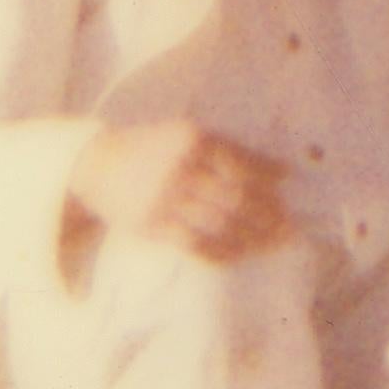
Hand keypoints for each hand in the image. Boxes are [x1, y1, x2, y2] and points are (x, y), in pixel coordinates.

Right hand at [68, 119, 291, 259]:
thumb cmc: (153, 148)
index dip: (268, 180)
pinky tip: (239, 253)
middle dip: (267, 215)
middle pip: (235, 198)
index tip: (289, 191)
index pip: (241, 164)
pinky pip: (195, 244)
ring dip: (250, 238)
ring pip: (219, 224)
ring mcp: (165, 199)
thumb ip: (230, 151)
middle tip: (289, 228)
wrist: (99, 165)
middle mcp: (181, 168)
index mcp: (193, 140)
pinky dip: (222, 251)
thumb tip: (281, 172)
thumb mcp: (187, 134)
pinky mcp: (152, 226)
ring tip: (271, 244)